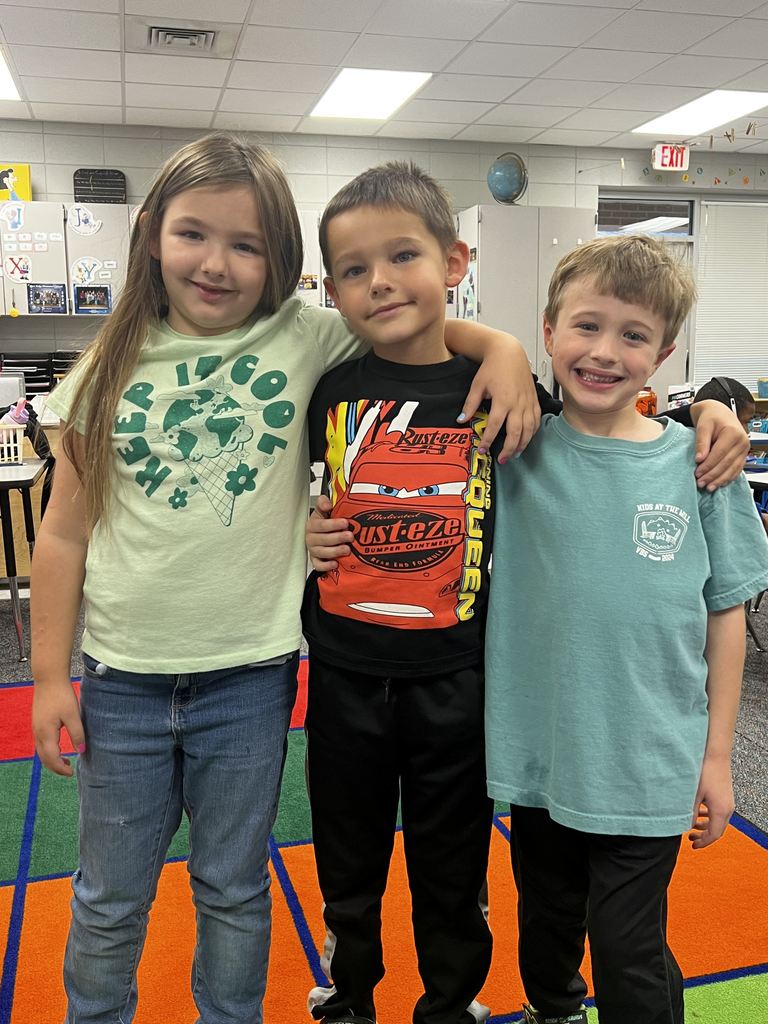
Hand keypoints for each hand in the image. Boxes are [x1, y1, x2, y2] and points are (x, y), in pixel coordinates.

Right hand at [32, 678, 84, 776]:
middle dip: (55, 767)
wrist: (48, 679)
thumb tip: (81, 751)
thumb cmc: (61, 695)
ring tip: (66, 761)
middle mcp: (37, 733)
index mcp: (46, 734)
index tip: (71, 773)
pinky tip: (58, 747)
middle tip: (69, 771)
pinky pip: (40, 743)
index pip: (52, 759)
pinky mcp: (37, 723)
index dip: (61, 768)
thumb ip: (77, 734)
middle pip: (44, 758)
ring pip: (41, 751)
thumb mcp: (73, 715)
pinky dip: (48, 751)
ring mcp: (36, 728)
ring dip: (51, 760)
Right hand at [306, 494, 351, 570]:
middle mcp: (311, 538)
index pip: (321, 525)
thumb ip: (323, 503)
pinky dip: (326, 566)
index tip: (345, 522)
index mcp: (312, 525)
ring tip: (347, 549)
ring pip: (322, 553)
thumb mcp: (323, 509)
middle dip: (337, 538)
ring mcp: (313, 550)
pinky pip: (318, 566)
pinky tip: (336, 563)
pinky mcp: (316, 561)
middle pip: (323, 540)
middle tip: (350, 536)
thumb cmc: (325, 522)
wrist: (322, 533)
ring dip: (335, 551)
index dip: (333, 524)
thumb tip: (327, 504)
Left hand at [459, 343, 539, 462]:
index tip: (482, 450)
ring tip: (513, 454)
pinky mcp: (534, 401)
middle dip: (508, 449)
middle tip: (501, 460)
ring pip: (529, 430)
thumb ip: (470, 404)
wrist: (509, 352)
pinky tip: (525, 440)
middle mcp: (518, 404)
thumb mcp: (477, 385)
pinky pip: (536, 421)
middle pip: (516, 433)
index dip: (488, 441)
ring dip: (522, 445)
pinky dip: (532, 433)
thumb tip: (462, 420)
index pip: (495, 427)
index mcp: (503, 400)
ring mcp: (528, 403)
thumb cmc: (493, 367)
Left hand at [688, 755, 733, 848]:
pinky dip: (708, 815)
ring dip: (705, 825)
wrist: (715, 754)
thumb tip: (687, 826)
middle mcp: (727, 808)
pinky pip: (718, 811)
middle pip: (717, 829)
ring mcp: (727, 801)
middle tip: (690, 838)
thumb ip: (690, 813)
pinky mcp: (724, 795)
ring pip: (717, 820)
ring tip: (691, 825)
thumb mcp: (693, 795)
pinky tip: (698, 811)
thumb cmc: (704, 771)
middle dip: (703, 836)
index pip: (714, 835)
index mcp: (720, 811)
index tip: (693, 846)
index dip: (703, 843)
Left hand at [691, 400, 749, 489]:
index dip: (708, 465)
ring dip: (720, 480)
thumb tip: (699, 459)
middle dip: (712, 475)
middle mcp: (742, 441)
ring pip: (733, 469)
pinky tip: (718, 484)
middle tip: (700, 483)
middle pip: (726, 463)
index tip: (697, 473)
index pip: (719, 453)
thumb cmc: (711, 417)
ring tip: (708, 487)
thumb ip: (701, 442)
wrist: (719, 413)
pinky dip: (727, 478)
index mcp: (733, 433)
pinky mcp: (742, 455)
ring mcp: (744, 449)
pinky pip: (736, 470)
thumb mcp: (703, 426)